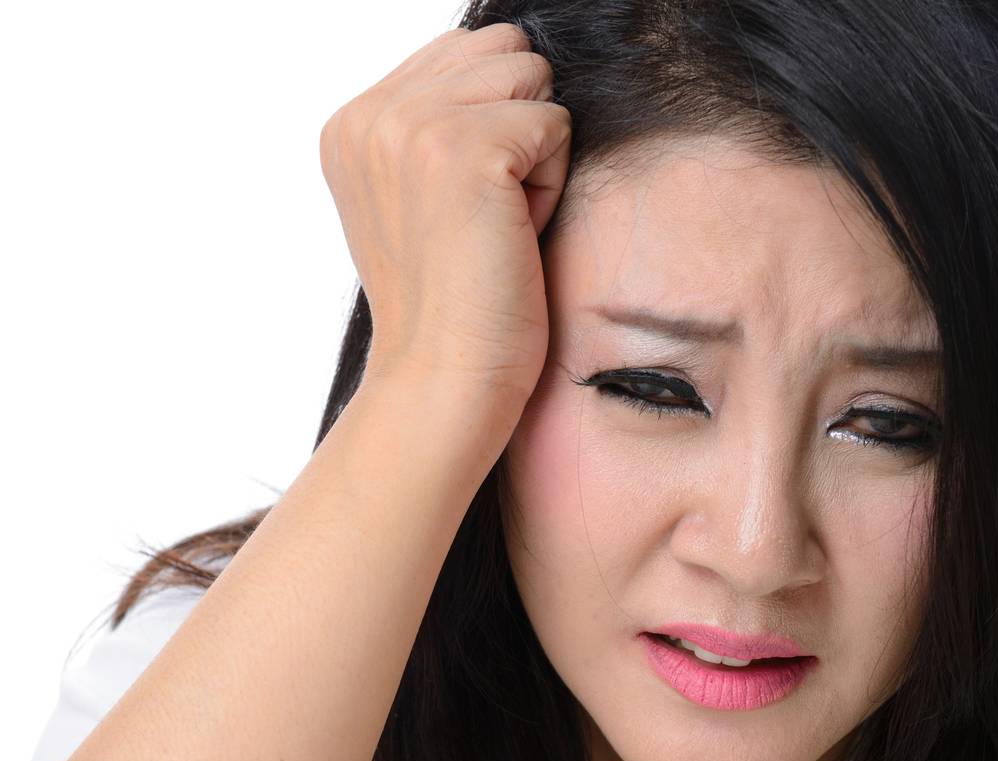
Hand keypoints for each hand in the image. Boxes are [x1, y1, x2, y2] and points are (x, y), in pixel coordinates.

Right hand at [318, 23, 571, 407]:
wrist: (443, 381)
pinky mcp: (469, 150)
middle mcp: (372, 114)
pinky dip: (550, 185)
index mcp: (350, 124)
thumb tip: (509, 61)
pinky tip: (512, 237)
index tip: (459, 210)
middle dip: (514, 128)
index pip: (458, 52)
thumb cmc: (450, 308)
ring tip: (496, 225)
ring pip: (531, 81)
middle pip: (501, 53)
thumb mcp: (417, 199)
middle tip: (484, 218)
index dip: (486, 126)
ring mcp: (415, 127)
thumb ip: (434, 127)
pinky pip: (556, 124)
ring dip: (534, 155)